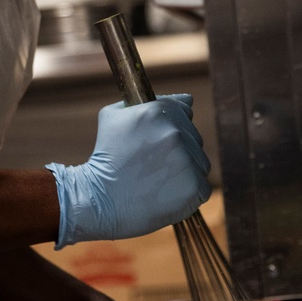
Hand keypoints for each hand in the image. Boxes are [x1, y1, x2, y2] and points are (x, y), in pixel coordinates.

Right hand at [47, 95, 210, 247]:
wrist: (99, 200)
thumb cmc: (105, 156)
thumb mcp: (113, 117)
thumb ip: (149, 102)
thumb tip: (188, 100)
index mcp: (156, 112)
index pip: (184, 112)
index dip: (171, 128)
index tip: (156, 144)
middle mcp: (174, 133)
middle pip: (194, 137)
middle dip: (178, 149)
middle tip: (152, 165)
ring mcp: (186, 160)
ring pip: (200, 161)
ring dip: (186, 170)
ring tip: (158, 180)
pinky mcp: (193, 186)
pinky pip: (202, 185)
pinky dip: (189, 191)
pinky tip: (166, 193)